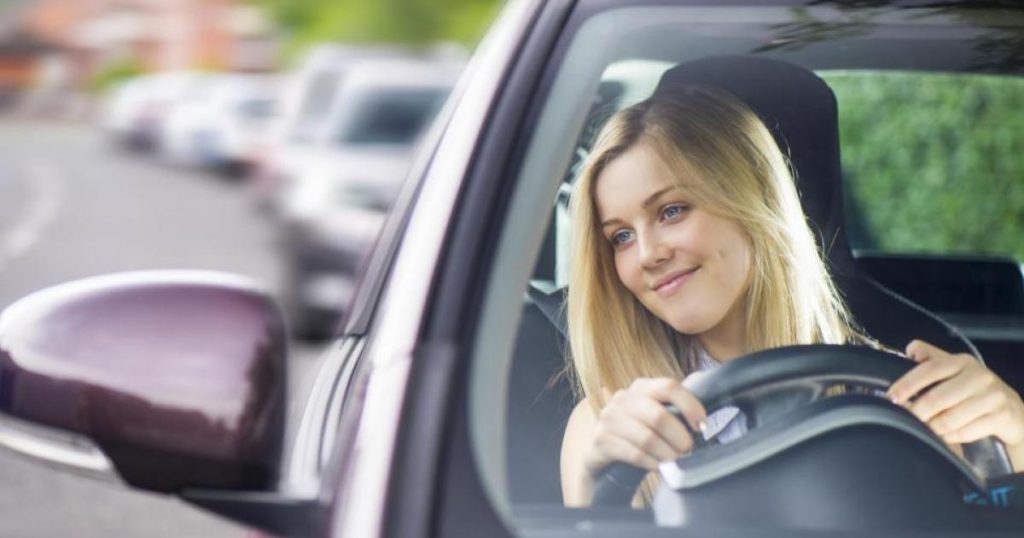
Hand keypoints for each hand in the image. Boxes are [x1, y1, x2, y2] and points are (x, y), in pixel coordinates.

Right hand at [583, 377, 706, 477]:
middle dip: (679, 437)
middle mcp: (623, 398)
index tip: (702, 426)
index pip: (669, 387)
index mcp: (641, 387)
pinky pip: (634, 454)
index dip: (690, 406)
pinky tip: (659, 466)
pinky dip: (652, 463)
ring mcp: (609, 418)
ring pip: (647, 438)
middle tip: (687, 450)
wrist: (601, 451)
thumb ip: (675, 410)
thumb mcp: (654, 414)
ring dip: (667, 454)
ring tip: (675, 460)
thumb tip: (704, 419)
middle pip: (659, 416)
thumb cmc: (638, 432)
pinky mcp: (601, 440)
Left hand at [888, 340, 1023, 447]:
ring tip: (923, 429)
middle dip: (916, 412)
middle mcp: (979, 376)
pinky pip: (965, 432)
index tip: (892, 397)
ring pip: (950, 418)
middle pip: (937, 398)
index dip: (907, 384)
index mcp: (962, 362)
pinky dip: (949, 437)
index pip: (930, 369)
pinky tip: (943, 436)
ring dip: (932, 427)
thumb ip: (931, 359)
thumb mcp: (954, 370)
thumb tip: (911, 350)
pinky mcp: (1001, 417)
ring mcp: (993, 397)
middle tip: (905, 419)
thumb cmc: (973, 389)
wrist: (1011, 410)